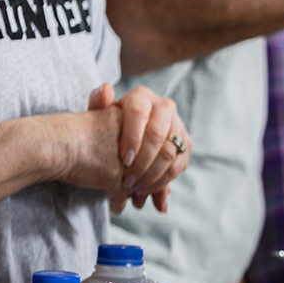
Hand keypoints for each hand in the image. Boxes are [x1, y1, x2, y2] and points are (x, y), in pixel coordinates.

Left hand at [87, 84, 186, 212]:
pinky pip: (179, 165)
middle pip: (158, 135)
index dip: (133, 138)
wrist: (123, 137)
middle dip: (143, 163)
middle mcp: (164, 107)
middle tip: (127, 183)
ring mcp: (178, 125)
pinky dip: (163, 182)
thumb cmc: (108, 125)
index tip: (123, 161)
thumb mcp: (99, 115)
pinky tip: (147, 193)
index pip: (140, 114)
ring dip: (153, 177)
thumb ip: (98, 102)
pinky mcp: (185, 144)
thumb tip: (105, 89)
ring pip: (170, 153)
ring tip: (135, 192)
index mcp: (142, 97)